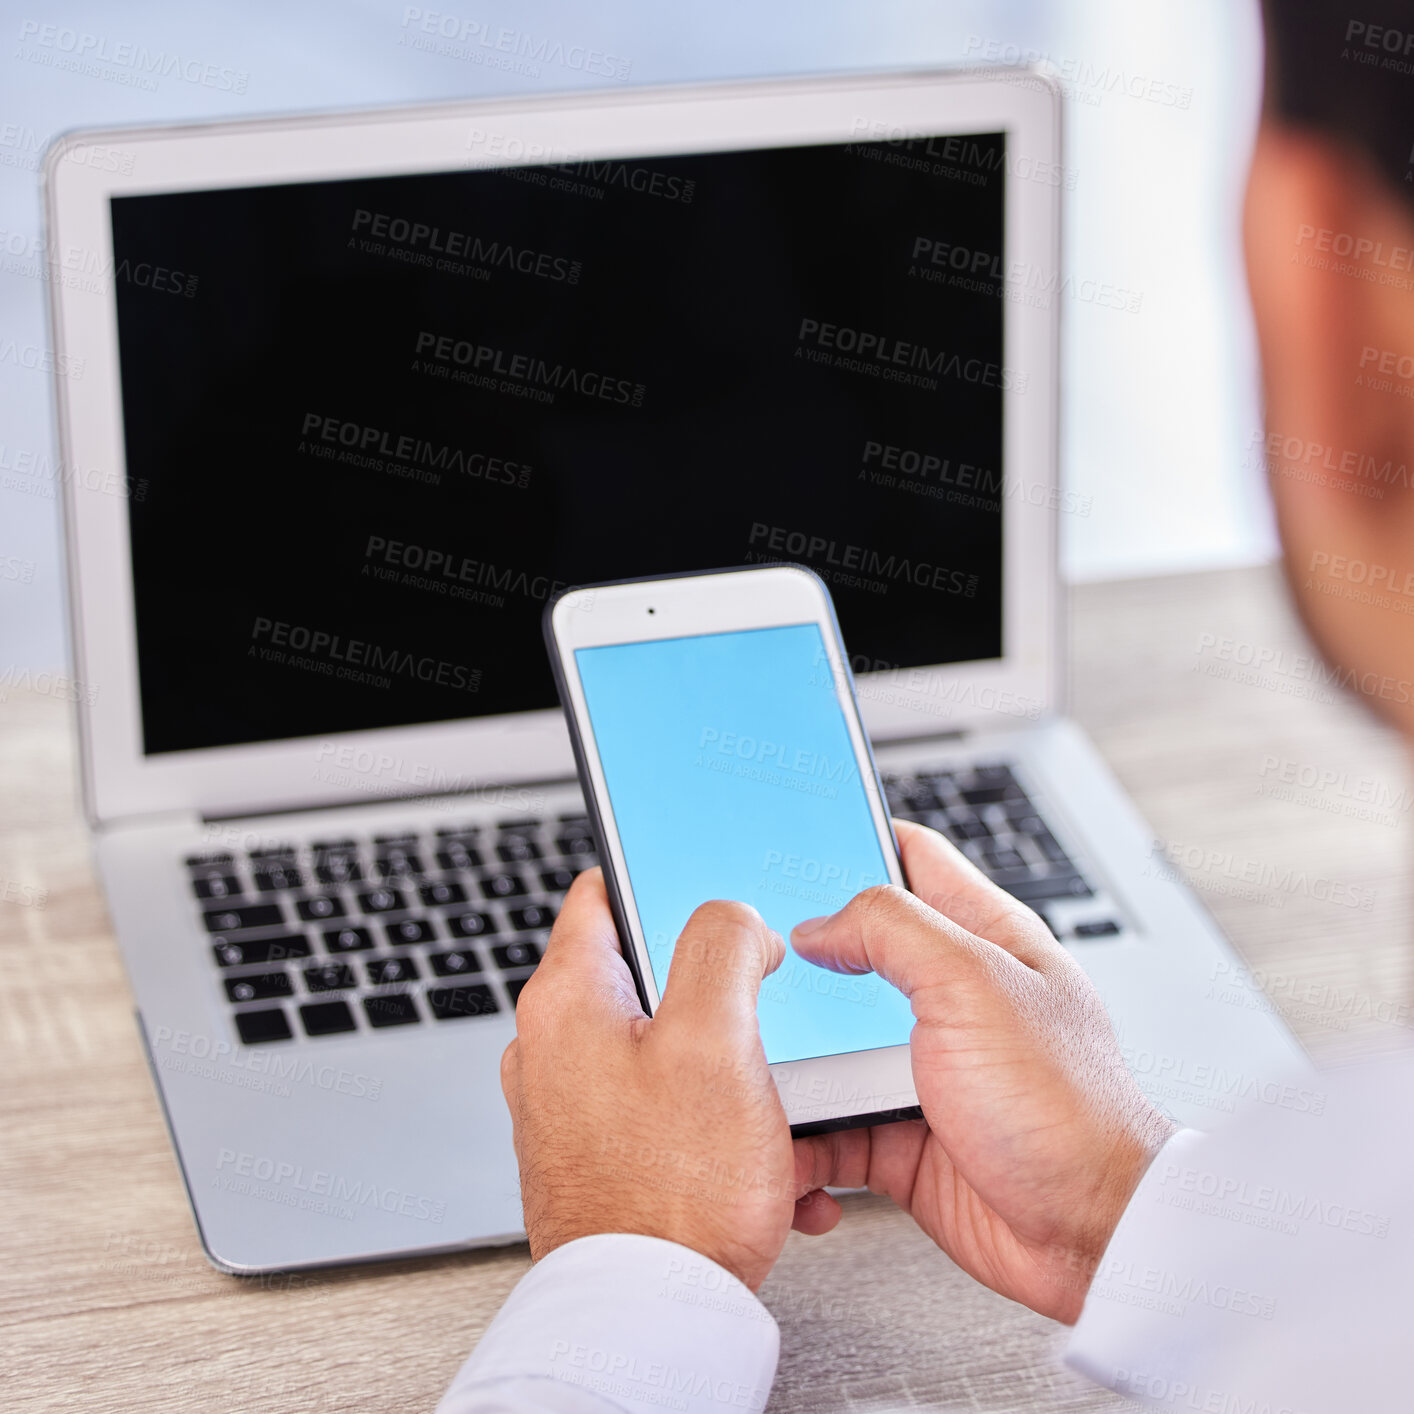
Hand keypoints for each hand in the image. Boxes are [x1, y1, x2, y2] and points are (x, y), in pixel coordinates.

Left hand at [501, 868, 834, 1291]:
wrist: (649, 1320)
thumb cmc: (673, 1195)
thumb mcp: (715, 1041)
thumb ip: (722, 948)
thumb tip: (732, 917)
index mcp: (566, 1000)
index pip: (601, 892)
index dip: (661, 877)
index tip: (705, 885)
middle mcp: (553, 1048)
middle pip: (644, 971)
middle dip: (714, 986)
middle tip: (762, 1006)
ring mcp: (572, 1104)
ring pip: (664, 1044)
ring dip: (726, 1062)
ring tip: (768, 1099)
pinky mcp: (598, 1152)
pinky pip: (663, 1106)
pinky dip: (712, 1116)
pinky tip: (757, 1153)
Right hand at [790, 820, 1175, 1321]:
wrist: (1092, 1241)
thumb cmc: (1069, 1112)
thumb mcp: (976, 986)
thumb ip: (894, 929)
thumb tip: (819, 922)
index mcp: (982, 938)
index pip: (911, 857)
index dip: (852, 836)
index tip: (793, 836)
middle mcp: (950, 997)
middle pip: (851, 950)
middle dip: (797, 955)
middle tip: (747, 954)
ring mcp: (922, 1067)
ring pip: (826, 1041)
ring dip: (788, 1054)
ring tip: (750, 1052)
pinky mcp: (899, 1134)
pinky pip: (826, 1122)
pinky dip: (797, 1134)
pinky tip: (781, 1136)